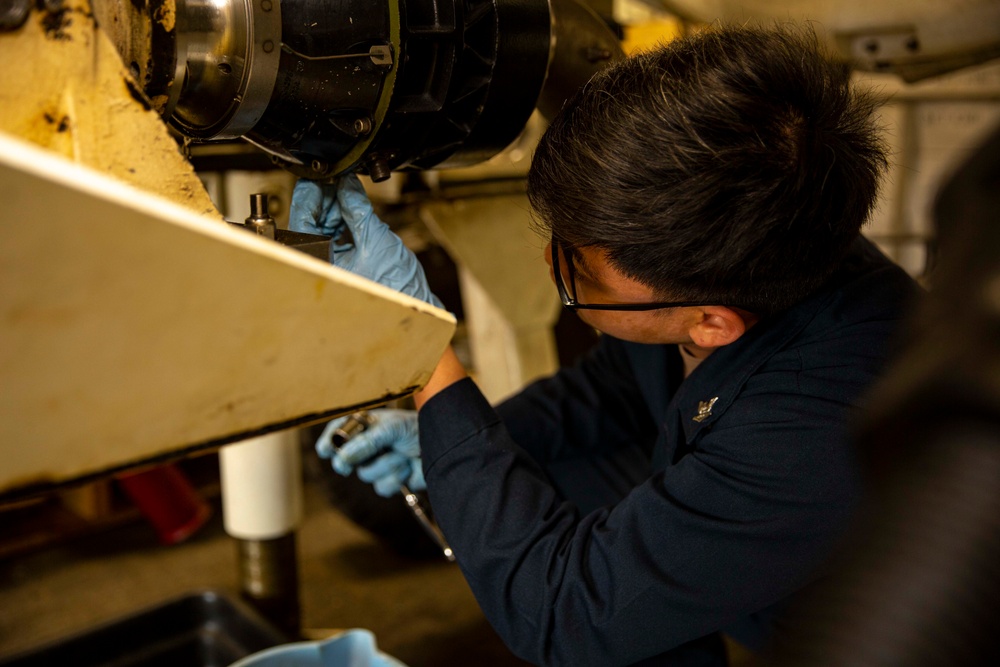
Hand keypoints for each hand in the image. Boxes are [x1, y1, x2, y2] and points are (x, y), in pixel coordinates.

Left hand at [289, 175, 442, 308]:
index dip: (309, 196)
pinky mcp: (344, 260)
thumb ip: (358, 209)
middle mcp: (321, 265)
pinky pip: (336, 233)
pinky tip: (352, 205)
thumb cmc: (396, 288)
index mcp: (320, 264)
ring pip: (324, 225)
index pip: (302, 222)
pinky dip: (344, 218)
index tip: (318, 177)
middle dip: (325, 198)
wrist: (416, 304)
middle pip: (312, 221)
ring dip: (336, 206)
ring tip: (348, 190)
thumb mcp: (375, 239)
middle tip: (337, 178)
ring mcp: (332, 263)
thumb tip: (346, 185)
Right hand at [316, 409, 423, 496]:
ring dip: (385, 465)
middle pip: (346, 459)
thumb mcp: (391, 428)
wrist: (444, 447)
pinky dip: (397, 477)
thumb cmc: (418, 428)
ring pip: (366, 474)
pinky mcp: (392, 480)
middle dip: (348, 461)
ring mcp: (380, 464)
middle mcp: (370, 446)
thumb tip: (343, 456)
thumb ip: (367, 441)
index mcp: (367, 426)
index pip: (340, 432)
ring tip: (401, 454)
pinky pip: (382, 487)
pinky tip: (409, 466)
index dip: (330, 441)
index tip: (324, 450)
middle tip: (346, 463)